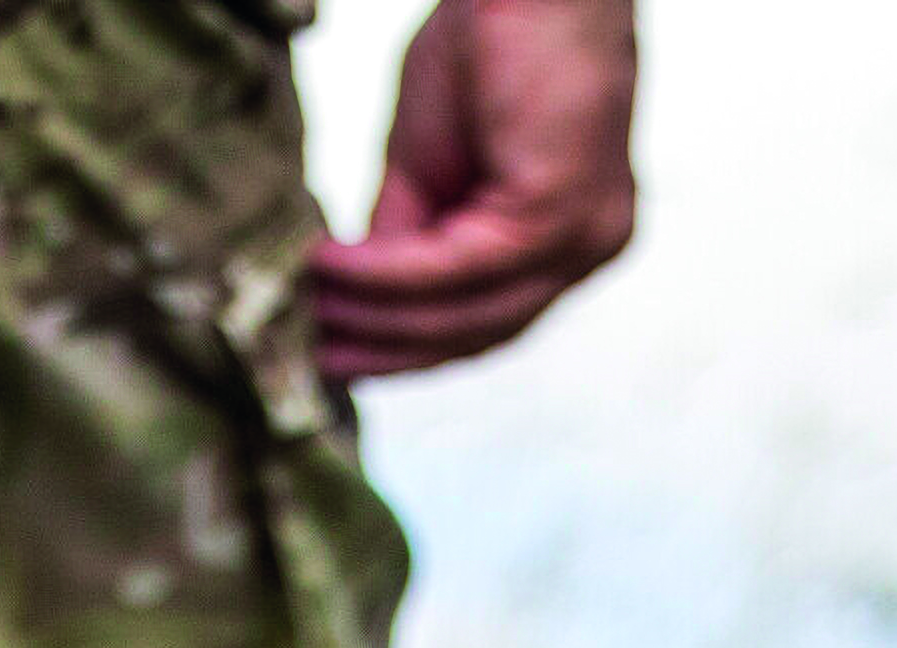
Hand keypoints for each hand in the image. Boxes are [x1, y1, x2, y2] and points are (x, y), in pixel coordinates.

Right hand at [302, 0, 638, 381]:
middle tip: (315, 358)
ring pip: (465, 311)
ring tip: (308, 309)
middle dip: (389, 350)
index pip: (486, 319)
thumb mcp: (430, 161)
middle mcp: (588, 247)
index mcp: (568, 237)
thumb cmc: (490, 40)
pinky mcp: (559, 214)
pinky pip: (455, 268)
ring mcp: (584, 237)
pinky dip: (386, 276)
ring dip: (376, 317)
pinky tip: (331, 267)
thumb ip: (408, 231)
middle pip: (478, 331)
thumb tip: (358, 294)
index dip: (408, 345)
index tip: (338, 355)